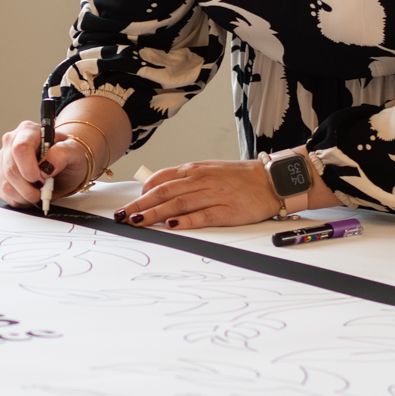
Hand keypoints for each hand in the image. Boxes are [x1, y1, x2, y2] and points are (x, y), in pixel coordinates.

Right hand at [0, 120, 92, 208]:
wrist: (63, 167)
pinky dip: (20, 199)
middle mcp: (12, 142)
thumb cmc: (67, 157)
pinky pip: (5, 193)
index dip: (29, 169)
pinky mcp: (1, 176)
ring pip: (6, 184)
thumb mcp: (74, 152)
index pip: (20, 149)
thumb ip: (63, 153)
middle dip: (29, 188)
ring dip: (25, 195)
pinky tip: (31, 193)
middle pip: (11, 170)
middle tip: (44, 190)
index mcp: (28, 131)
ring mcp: (3, 160)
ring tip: (39, 192)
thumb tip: (47, 165)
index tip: (42, 180)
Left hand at [112, 159, 281, 229]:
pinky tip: (171, 225)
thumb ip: (186, 180)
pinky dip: (186, 220)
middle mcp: (201, 180)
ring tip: (137, 222)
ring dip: (154, 214)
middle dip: (140, 205)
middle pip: (164, 192)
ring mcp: (214, 195)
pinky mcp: (228, 211)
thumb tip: (159, 190)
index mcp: (195, 170)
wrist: (272, 180)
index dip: (143, 191)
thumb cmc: (240, 178)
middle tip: (123, 216)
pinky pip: (203, 216)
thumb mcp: (209, 171)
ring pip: (178, 204)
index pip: (162, 178)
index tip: (130, 203)